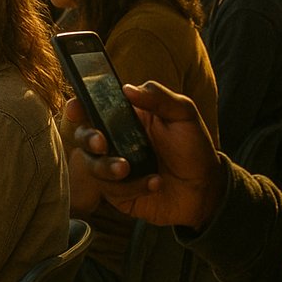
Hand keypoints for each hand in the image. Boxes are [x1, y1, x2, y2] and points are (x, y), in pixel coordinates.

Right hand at [69, 82, 224, 229]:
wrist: (206, 189)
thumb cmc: (193, 147)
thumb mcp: (183, 114)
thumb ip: (158, 97)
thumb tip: (127, 89)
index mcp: (124, 117)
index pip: (93, 106)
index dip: (78, 106)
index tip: (76, 108)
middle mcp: (114, 140)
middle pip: (83, 135)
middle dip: (87, 138)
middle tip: (102, 144)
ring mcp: (113, 167)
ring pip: (92, 165)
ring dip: (108, 167)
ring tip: (129, 169)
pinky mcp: (118, 193)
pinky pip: (111, 190)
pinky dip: (132, 187)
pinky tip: (154, 183)